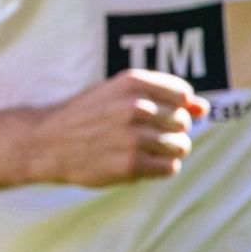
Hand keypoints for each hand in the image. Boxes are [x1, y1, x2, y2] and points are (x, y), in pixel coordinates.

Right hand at [24, 70, 209, 187]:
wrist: (46, 142)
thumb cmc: (86, 116)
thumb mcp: (118, 95)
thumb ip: (163, 97)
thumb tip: (205, 108)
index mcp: (132, 83)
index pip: (182, 93)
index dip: (172, 106)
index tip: (152, 114)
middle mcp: (136, 107)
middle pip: (183, 122)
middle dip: (169, 130)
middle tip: (142, 135)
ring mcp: (134, 136)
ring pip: (181, 146)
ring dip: (167, 151)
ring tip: (142, 150)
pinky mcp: (131, 164)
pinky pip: (170, 168)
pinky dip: (159, 168)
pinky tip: (139, 163)